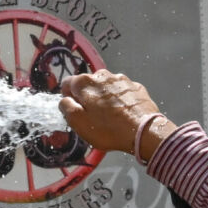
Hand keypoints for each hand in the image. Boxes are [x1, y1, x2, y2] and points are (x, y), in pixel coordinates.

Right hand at [58, 70, 174, 156]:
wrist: (143, 131)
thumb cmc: (108, 129)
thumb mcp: (78, 123)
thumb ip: (66, 107)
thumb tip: (65, 100)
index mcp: (85, 82)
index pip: (67, 83)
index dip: (68, 97)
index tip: (74, 109)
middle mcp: (103, 75)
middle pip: (88, 85)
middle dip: (87, 97)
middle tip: (92, 116)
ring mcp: (121, 80)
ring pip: (106, 87)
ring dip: (104, 98)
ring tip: (110, 117)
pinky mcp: (136, 87)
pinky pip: (122, 92)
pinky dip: (120, 100)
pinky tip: (123, 114)